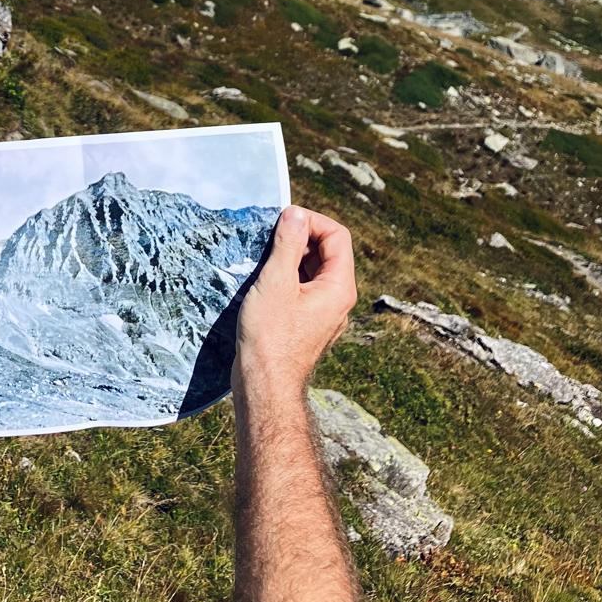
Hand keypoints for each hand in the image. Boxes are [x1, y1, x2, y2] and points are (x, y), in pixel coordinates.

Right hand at [233, 207, 356, 402]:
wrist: (265, 388)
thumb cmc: (270, 337)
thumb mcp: (276, 282)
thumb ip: (287, 244)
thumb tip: (295, 214)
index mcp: (339, 287)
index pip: (337, 236)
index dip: (312, 221)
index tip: (283, 220)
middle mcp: (338, 300)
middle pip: (327, 252)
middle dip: (299, 238)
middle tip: (269, 237)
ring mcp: (325, 314)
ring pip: (313, 271)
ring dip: (291, 258)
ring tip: (263, 259)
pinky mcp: (308, 325)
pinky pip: (304, 290)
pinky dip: (287, 278)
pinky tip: (263, 282)